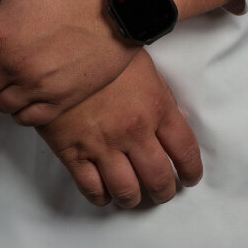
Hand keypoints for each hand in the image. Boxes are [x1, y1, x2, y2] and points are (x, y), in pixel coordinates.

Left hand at [0, 0, 136, 125]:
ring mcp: (39, 86)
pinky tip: (28, 88)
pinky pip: (27, 117)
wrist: (121, 1)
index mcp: (0, 33)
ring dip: (0, 89)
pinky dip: (21, 107)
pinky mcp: (62, 99)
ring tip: (11, 70)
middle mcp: (15, 65)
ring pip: (0, 102)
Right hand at [37, 49, 202, 207]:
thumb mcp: (143, 65)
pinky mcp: (73, 152)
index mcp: (155, 106)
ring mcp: (102, 144)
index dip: (191, 171)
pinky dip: (102, 197)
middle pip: (159, 179)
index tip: (190, 178)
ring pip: (127, 191)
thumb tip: (178, 121)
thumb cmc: (102, 50)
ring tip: (134, 196)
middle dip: (164, 191)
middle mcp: (133, 131)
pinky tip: (105, 192)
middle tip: (162, 191)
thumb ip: (162, 96)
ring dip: (134, 198)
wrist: (56, 48)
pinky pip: (92, 189)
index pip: (185, 151)